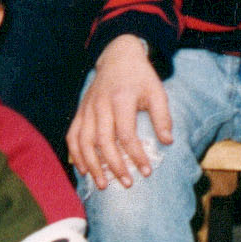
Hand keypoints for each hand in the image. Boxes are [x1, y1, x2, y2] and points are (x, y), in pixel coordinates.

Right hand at [69, 37, 172, 186]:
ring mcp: (87, 109)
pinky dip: (76, 154)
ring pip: (84, 142)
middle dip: (114, 166)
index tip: (147, 171)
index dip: (136, 154)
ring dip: (92, 165)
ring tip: (102, 184)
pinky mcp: (80, 112)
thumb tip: (168, 142)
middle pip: (103, 142)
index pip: (127, 134)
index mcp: (121, 99)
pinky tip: (83, 169)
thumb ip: (162, 116)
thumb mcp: (157, 92)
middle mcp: (101, 105)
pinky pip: (73, 136)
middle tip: (126, 183)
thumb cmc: (140, 77)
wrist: (118, 57)